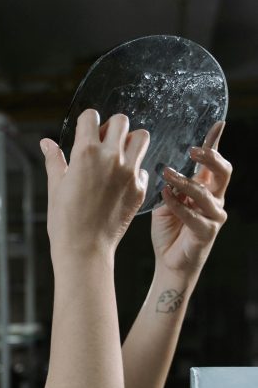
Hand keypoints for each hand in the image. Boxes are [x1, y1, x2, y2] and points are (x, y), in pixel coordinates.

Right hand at [41, 109, 148, 262]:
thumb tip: (47, 143)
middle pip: (122, 121)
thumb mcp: (56, 187)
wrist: (84, 249)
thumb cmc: (65, 221)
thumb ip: (54, 160)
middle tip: (103, 143)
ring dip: (130, 141)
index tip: (85, 132)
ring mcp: (129, 172)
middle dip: (111, 128)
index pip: (91, 117)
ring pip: (141, 137)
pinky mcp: (139, 188)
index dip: (86, 122)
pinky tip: (121, 182)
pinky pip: (143, 167)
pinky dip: (134, 170)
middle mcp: (111, 158)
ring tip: (118, 156)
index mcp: (85, 153)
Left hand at [152, 121, 231, 276]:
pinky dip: (177, 204)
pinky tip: (165, 196)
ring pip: (205, 193)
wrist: (170, 261)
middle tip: (192, 151)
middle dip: (210, 158)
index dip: (217, 143)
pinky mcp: (207, 231)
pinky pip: (193, 214)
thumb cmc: (169, 229)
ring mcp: (214, 215)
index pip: (215, 162)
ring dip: (184, 182)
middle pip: (223, 172)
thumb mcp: (167, 200)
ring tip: (166, 174)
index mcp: (206, 188)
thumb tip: (167, 168)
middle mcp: (215, 199)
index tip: (217, 125)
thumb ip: (171, 185)